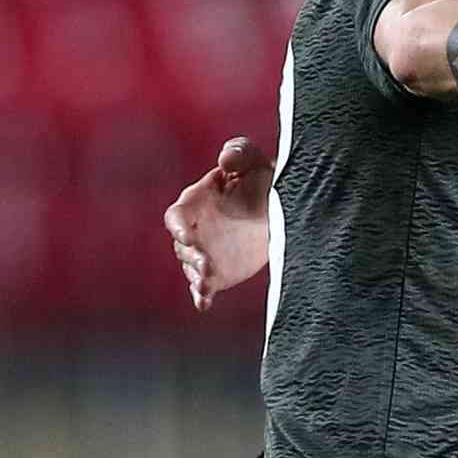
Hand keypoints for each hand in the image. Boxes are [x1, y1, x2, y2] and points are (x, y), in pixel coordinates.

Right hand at [164, 137, 273, 311]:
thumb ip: (239, 154)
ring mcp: (205, 252)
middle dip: (191, 255)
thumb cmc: (263, 178)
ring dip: (196, 276)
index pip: (177, 215)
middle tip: (205, 263)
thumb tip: (225, 159)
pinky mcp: (217, 271)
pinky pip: (203, 286)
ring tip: (206, 281)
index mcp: (197, 201)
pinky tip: (204, 304)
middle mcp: (196, 228)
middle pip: (183, 246)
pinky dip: (201, 295)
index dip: (178, 226)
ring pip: (191, 267)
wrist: (280, 206)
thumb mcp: (254, 161)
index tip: (187, 235)